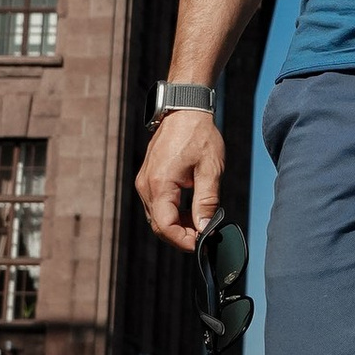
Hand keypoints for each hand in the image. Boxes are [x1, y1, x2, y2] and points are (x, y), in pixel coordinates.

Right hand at [135, 111, 224, 252]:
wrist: (185, 110)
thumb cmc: (199, 136)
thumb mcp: (210, 169)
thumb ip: (207, 202)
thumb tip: (204, 229)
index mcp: (160, 184)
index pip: (166, 226)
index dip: (183, 241)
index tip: (202, 244)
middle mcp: (146, 185)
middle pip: (159, 225)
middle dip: (181, 236)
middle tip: (204, 236)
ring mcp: (144, 182)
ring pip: (157, 217)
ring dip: (177, 225)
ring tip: (201, 222)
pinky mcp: (147, 178)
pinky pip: (156, 205)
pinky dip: (171, 213)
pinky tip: (190, 210)